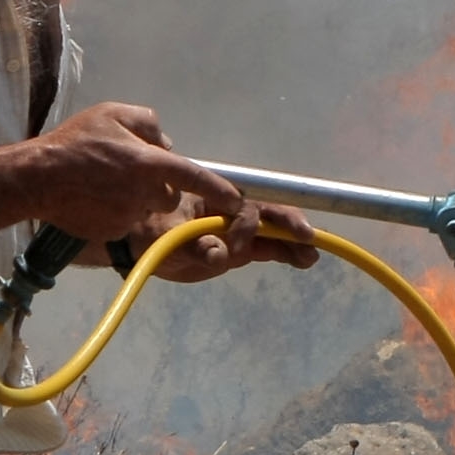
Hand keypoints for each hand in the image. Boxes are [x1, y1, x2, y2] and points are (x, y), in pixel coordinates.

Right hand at [21, 102, 248, 245]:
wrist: (37, 178)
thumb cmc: (74, 141)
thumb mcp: (112, 113)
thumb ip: (147, 122)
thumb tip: (165, 143)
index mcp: (148, 163)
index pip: (195, 178)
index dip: (220, 190)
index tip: (237, 202)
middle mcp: (144, 193)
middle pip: (168, 196)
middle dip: (156, 187)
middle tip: (126, 172)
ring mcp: (129, 216)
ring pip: (146, 210)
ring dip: (135, 199)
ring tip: (104, 184)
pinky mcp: (113, 232)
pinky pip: (125, 222)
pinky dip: (115, 213)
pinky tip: (93, 199)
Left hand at [135, 196, 320, 281]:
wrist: (143, 247)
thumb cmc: (151, 232)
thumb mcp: (166, 238)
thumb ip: (193, 246)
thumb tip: (218, 254)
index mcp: (214, 194)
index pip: (242, 202)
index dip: (253, 219)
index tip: (244, 245)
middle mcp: (232, 207)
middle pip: (267, 211)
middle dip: (287, 223)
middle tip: (305, 237)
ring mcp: (240, 227)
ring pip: (274, 230)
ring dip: (293, 241)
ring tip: (310, 256)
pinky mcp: (244, 247)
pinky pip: (270, 247)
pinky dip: (287, 252)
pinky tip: (304, 260)